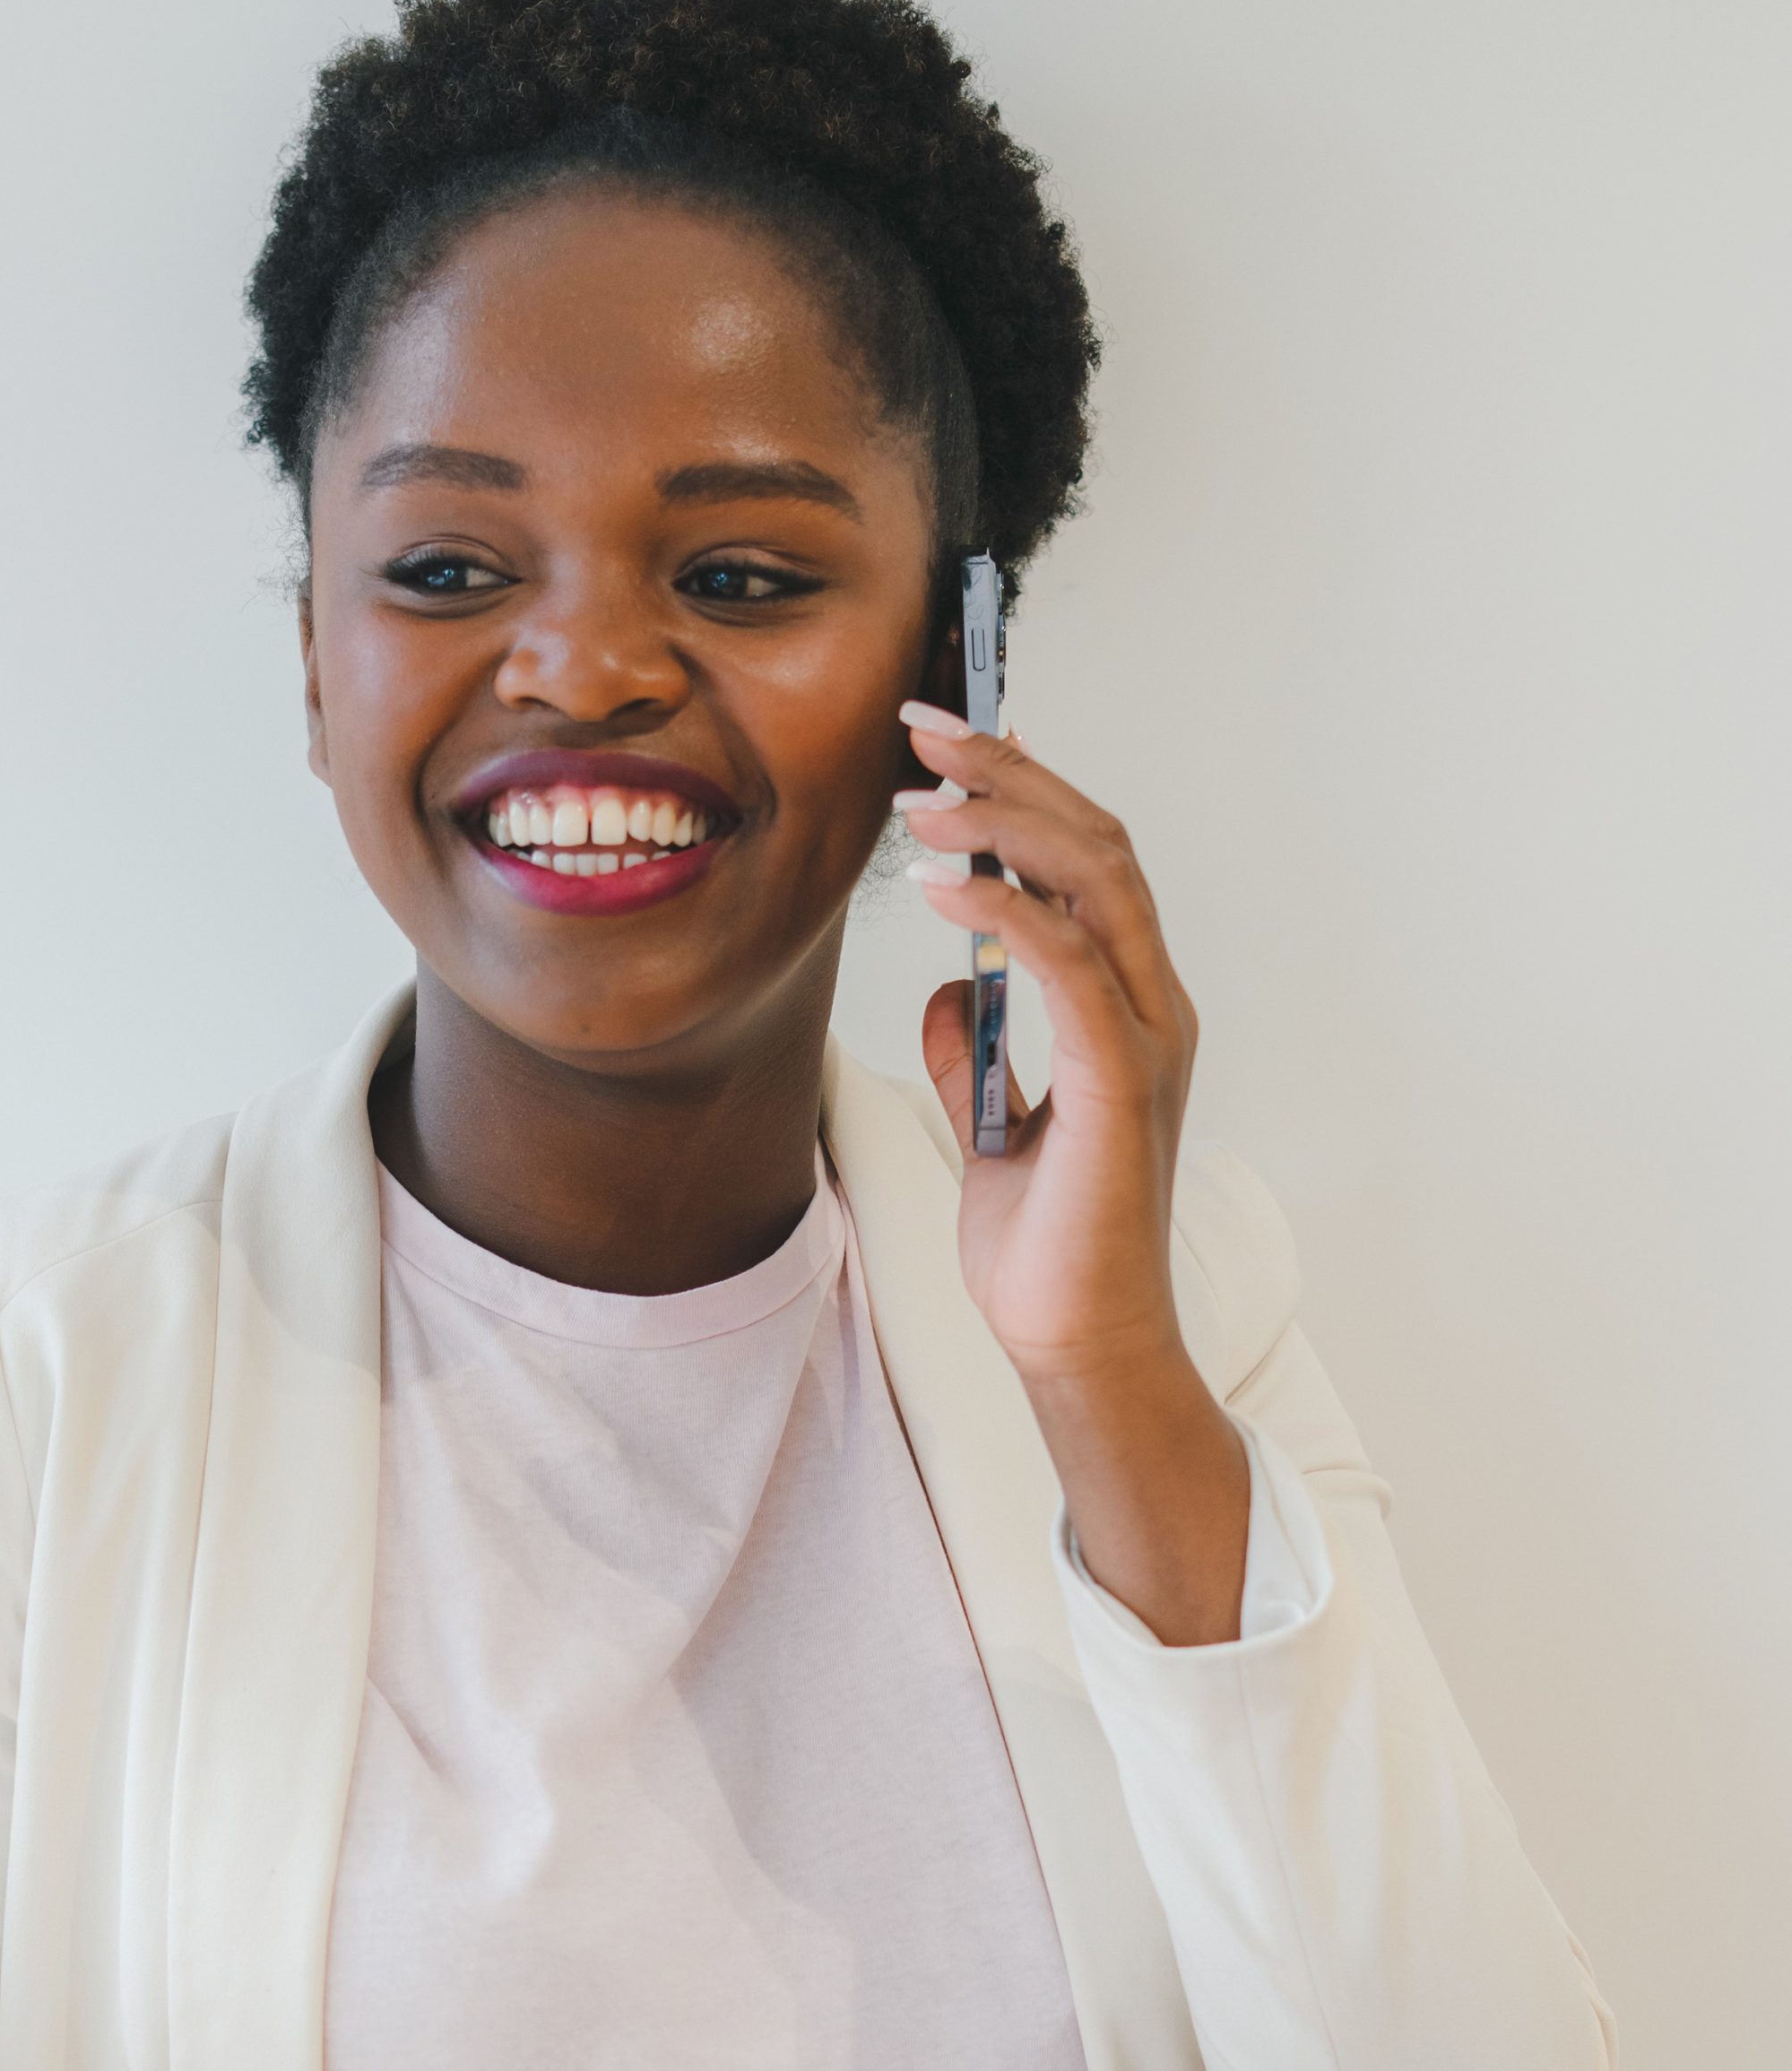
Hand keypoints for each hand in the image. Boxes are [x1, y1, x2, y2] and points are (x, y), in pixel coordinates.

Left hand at [895, 700, 1198, 1387]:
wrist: (1077, 1342)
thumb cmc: (1045, 1242)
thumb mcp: (992, 1123)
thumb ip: (977, 1048)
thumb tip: (945, 982)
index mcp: (1126, 1005)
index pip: (1087, 862)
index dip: (1027, 787)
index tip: (953, 741)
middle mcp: (1149, 1005)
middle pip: (1096, 845)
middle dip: (1011, 773)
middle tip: (926, 728)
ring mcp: (1146, 1040)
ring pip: (1097, 883)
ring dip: (1007, 822)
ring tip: (921, 796)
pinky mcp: (1121, 1084)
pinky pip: (1069, 968)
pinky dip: (1009, 912)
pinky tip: (942, 885)